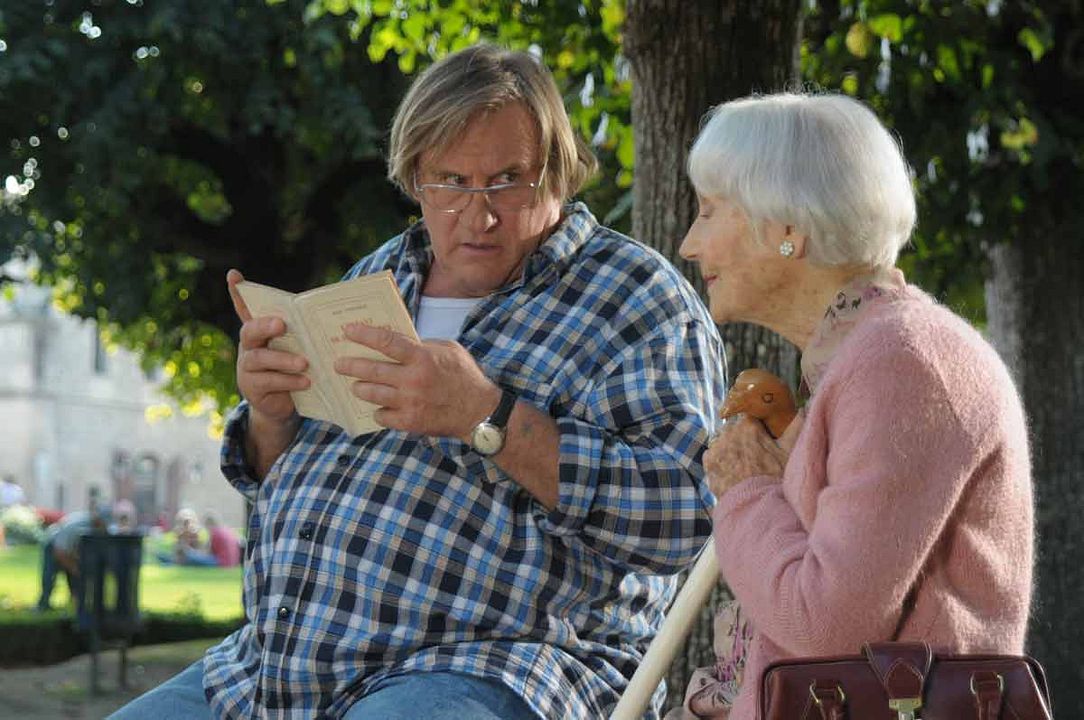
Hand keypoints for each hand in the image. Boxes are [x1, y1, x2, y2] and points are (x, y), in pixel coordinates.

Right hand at [227, 269, 308, 429]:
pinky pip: (268, 382)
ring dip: (283, 359)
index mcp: (261, 331)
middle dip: (265, 326)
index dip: (237, 292)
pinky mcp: (252, 388)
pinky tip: (305, 381)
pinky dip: (288, 380)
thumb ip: (303, 332)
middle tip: (282, 324)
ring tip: (304, 363)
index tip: (234, 274)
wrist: (283, 406)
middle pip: (250, 331)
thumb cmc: (294, 369)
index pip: (245, 308)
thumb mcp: (298, 348)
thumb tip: (332, 312)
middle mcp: (249, 346)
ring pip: (259, 359)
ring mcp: (247, 367)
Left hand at [334, 323, 500, 439]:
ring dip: (360, 388)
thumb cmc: (466, 377)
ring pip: (372, 394)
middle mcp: (413, 380)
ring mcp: (410, 403)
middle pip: (372, 370)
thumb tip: (401, 342)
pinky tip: (379, 408)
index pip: (386, 342)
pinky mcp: (410, 422)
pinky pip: (382, 416)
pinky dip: (378, 412)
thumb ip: (424, 345)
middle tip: (339, 364)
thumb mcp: (449, 350)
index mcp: (422, 358)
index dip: (364, 335)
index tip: (348, 331)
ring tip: (356, 386)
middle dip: (350, 366)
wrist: (480, 411)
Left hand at [704, 411, 803, 497]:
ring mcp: (716, 447)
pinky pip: (713, 455)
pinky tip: (731, 470)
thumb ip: (796, 426)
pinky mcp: (708, 463)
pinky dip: (720, 460)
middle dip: (743, 437)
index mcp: (748, 425)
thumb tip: (804, 408)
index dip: (758, 429)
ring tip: (743, 465)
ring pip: (723, 441)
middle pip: (735, 429)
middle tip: (755, 454)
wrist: (756, 504)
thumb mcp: (790, 450)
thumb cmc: (775, 477)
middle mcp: (728, 432)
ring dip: (730, 448)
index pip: (751, 418)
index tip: (764, 439)